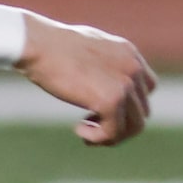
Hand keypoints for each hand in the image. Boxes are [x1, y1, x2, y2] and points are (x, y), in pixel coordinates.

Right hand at [23, 16, 155, 144]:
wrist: (36, 44)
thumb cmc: (49, 45)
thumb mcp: (86, 48)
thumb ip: (101, 63)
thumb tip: (97, 82)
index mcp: (128, 53)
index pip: (146, 88)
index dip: (127, 104)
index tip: (100, 107)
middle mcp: (133, 68)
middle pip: (142, 111)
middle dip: (118, 123)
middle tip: (88, 123)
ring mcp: (125, 85)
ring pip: (134, 127)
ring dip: (110, 134)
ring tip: (84, 130)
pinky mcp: (111, 101)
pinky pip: (113, 133)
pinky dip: (97, 138)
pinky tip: (78, 129)